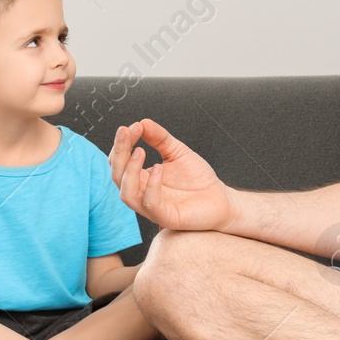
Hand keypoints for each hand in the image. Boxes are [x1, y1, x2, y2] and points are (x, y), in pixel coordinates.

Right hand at [109, 118, 235, 232]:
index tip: (133, 126)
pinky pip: (151, 204)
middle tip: (127, 132)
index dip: (122, 143)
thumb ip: (160, 138)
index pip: (119, 161)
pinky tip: (158, 169)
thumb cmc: (198, 178)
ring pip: (127, 193)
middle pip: (117, 175)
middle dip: (119, 152)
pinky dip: (151, 186)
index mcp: (141, 178)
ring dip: (130, 170)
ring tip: (140, 151)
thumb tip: (142, 122)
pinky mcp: (166, 217)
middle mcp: (142, 193)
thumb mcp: (177, 152)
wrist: (221, 199)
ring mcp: (152, 207)